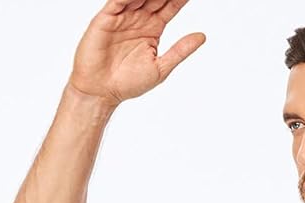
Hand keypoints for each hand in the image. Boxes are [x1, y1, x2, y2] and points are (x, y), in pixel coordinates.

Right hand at [69, 0, 205, 107]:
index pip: (170, 6)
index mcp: (153, 29)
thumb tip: (202, 36)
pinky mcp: (107, 18)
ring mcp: (123, 16)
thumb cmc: (128, 83)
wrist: (102, 92)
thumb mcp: (161, 67)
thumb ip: (180, 50)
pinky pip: (118, 1)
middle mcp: (139, 19)